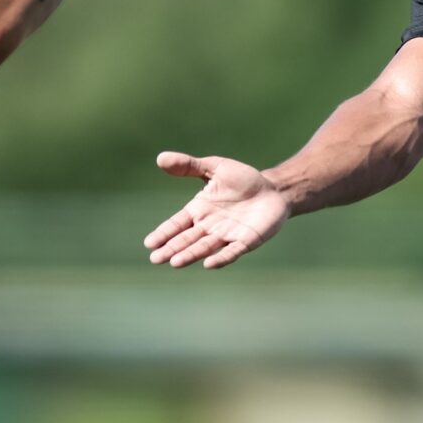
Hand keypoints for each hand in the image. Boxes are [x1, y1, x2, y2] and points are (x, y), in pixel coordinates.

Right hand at [144, 152, 290, 268]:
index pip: (177, 224)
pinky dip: (221, 258)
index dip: (164, 233)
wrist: (273, 190)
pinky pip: (231, 251)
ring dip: (190, 254)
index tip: (149, 243)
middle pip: (187, 239)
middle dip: (171, 249)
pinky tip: (209, 264)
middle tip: (155, 258)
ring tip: (174, 263)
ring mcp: (227, 235)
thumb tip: (160, 158)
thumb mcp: (215, 168)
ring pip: (205, 247)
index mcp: (199, 210)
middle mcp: (209, 226)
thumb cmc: (242, 179)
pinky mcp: (246, 241)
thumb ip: (189, 166)